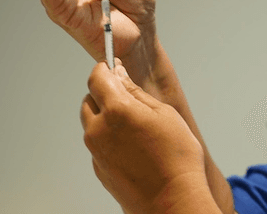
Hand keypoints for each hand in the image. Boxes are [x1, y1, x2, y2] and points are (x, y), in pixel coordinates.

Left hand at [81, 62, 212, 213]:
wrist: (172, 202)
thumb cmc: (176, 158)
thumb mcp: (164, 114)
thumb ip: (136, 92)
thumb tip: (118, 74)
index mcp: (116, 110)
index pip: (96, 77)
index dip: (104, 68)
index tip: (113, 66)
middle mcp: (98, 129)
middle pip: (90, 99)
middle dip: (104, 93)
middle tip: (129, 98)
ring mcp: (95, 151)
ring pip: (91, 122)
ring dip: (105, 116)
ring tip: (135, 125)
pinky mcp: (98, 168)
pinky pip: (98, 143)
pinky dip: (109, 137)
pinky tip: (134, 146)